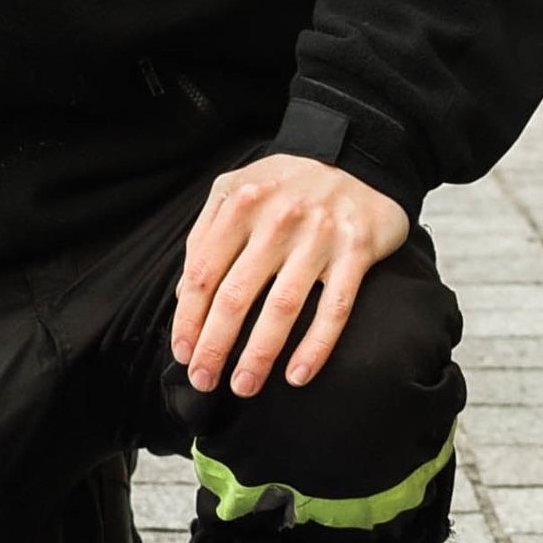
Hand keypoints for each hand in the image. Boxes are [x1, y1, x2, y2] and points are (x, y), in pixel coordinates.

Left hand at [172, 155, 411, 398]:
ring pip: (282, 308)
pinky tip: (298, 376)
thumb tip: (184, 294)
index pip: (202, 273)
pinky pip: (334, 308)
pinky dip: (316, 347)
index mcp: (241, 204)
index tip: (183, 353)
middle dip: (215, 346)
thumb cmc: (288, 182)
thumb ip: (205, 234)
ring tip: (244, 386)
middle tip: (204, 381)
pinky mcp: (357, 251)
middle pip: (235, 296)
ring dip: (259, 354)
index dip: (188, 319)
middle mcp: (278, 220)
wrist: (359, 155)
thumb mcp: (236, 188)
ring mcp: (320, 236)